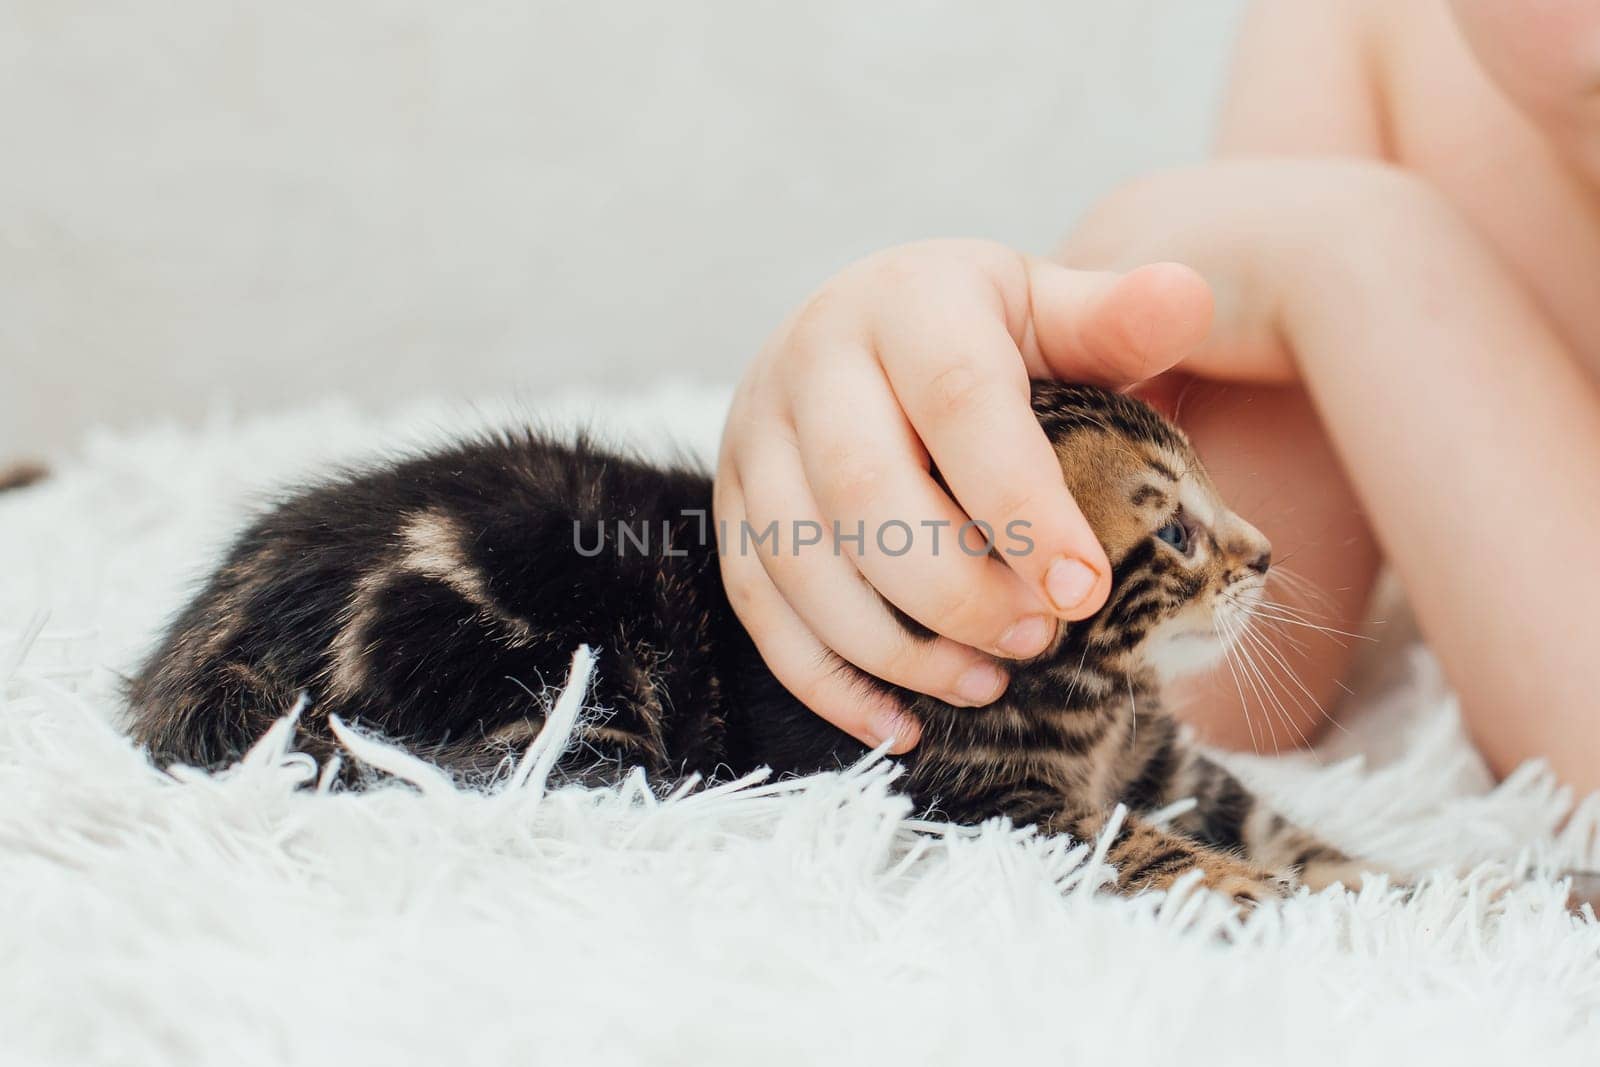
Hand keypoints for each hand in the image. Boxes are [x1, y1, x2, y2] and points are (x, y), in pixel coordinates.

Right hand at [714, 239, 1211, 750]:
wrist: (859, 326)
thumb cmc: (976, 333)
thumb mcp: (1045, 309)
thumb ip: (1113, 318)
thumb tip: (1187, 296)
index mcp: (903, 304)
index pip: (958, 400)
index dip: (1021, 503)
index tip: (1085, 589)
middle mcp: (810, 363)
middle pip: (862, 491)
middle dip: (955, 588)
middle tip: (1039, 638)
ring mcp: (756, 438)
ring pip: (799, 560)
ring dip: (895, 645)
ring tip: (987, 681)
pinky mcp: (732, 505)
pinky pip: (758, 608)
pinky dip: (827, 680)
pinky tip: (901, 724)